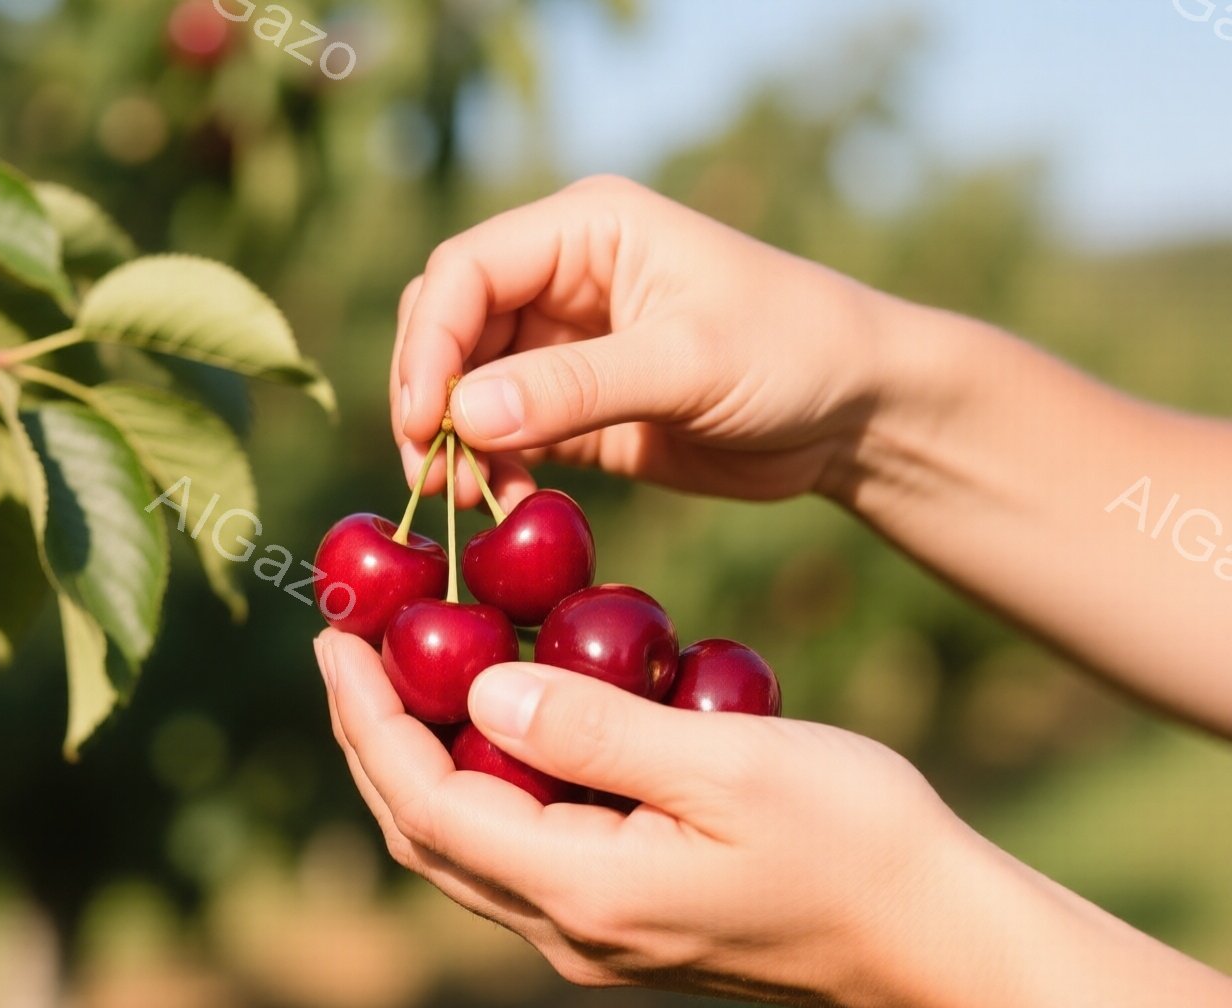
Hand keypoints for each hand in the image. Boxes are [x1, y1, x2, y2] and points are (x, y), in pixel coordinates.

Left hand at [313, 628, 983, 1007]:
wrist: (944, 939)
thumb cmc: (858, 841)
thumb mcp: (727, 763)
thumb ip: (596, 729)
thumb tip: (479, 691)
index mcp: (585, 895)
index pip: (427, 806)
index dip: (366, 722)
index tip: (333, 637)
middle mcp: (572, 931)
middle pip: (427, 833)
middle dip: (373, 737)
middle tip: (349, 641)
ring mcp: (599, 934)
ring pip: (469, 843)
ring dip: (423, 758)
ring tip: (405, 665)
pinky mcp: (629, 919)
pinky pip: (523, 845)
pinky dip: (489, 779)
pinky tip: (504, 712)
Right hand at [390, 175, 904, 506]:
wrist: (860, 413)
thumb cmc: (794, 353)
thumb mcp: (687, 364)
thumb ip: (573, 388)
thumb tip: (461, 414)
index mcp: (586, 230)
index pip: (466, 271)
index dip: (429, 344)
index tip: (421, 422)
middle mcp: (561, 275)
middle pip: (447, 324)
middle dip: (427, 395)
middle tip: (430, 471)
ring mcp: (563, 341)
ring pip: (464, 383)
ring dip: (453, 440)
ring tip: (467, 498)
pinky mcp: (573, 404)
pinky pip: (500, 430)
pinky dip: (488, 466)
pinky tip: (504, 503)